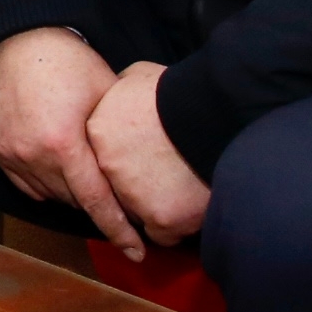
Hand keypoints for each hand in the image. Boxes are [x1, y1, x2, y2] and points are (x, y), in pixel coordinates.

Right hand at [0, 26, 144, 257]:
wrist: (20, 39)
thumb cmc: (71, 63)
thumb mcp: (107, 95)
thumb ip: (118, 139)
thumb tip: (144, 172)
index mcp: (64, 143)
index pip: (96, 201)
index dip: (118, 229)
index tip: (138, 251)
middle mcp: (34, 154)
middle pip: (74, 200)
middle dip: (100, 206)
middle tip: (125, 207)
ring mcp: (12, 153)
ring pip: (51, 195)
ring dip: (74, 195)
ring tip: (92, 182)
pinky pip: (27, 185)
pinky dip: (47, 186)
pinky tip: (62, 173)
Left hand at [84, 62, 212, 246]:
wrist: (213, 115)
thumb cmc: (179, 92)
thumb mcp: (137, 77)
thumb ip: (119, 92)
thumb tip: (119, 93)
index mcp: (98, 133)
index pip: (99, 159)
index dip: (120, 162)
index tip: (139, 160)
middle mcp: (107, 168)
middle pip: (114, 190)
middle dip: (134, 187)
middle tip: (162, 178)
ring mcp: (132, 196)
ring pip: (139, 214)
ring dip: (156, 207)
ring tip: (181, 191)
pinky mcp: (162, 219)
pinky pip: (164, 234)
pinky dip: (177, 224)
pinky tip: (191, 207)